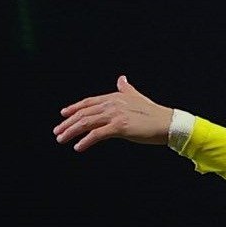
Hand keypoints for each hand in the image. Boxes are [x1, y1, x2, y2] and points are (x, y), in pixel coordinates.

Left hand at [53, 76, 176, 152]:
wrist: (168, 123)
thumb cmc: (154, 113)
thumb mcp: (137, 97)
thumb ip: (126, 89)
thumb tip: (121, 78)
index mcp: (115, 97)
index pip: (88, 102)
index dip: (74, 108)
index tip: (63, 114)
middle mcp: (113, 104)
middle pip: (84, 113)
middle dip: (68, 123)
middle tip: (57, 132)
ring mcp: (116, 115)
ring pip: (87, 123)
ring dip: (72, 132)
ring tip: (62, 140)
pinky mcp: (120, 127)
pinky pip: (97, 134)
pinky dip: (86, 141)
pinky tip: (78, 147)